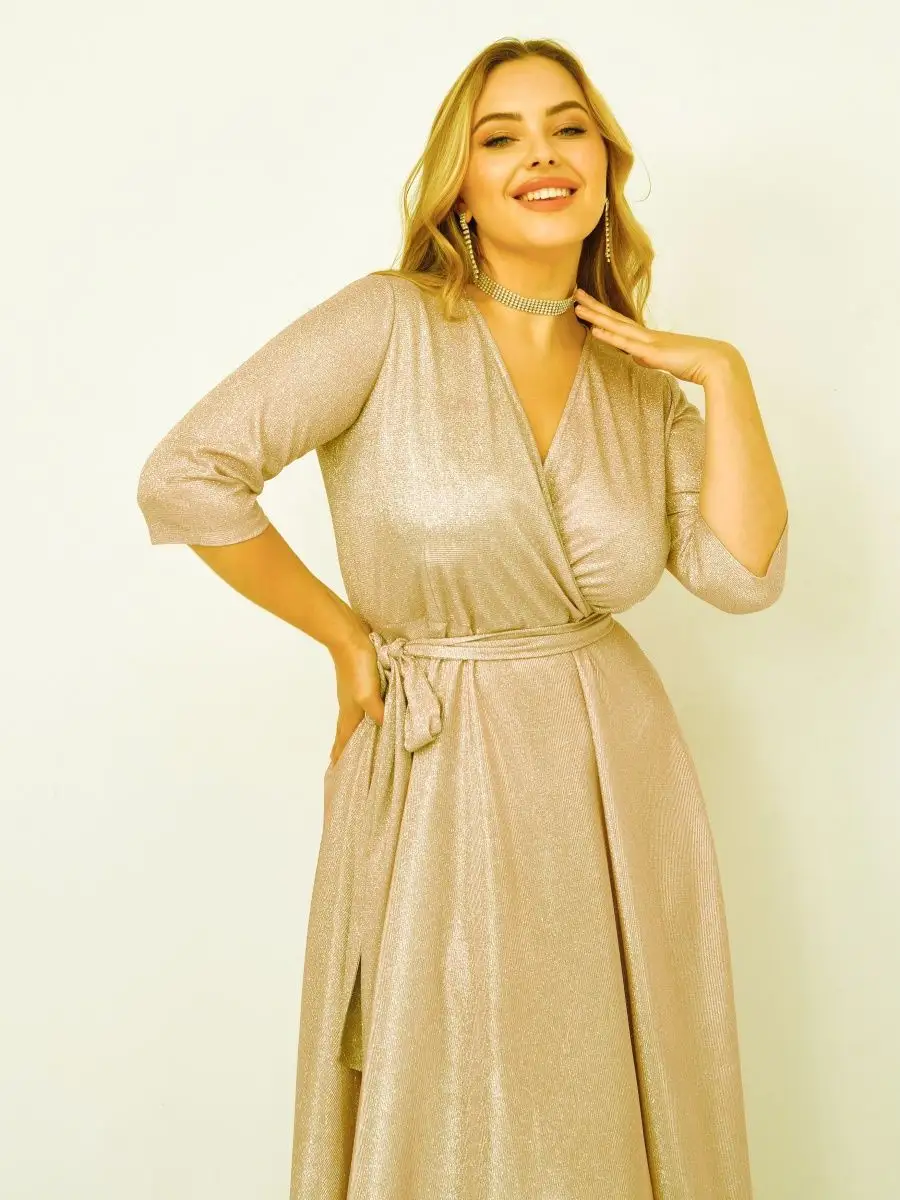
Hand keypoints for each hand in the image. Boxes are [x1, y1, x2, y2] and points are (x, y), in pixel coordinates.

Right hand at [326, 626, 384, 769]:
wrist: (349, 637)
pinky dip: (364, 715)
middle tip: (343, 761)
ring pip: (353, 719)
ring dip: (353, 732)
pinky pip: (362, 705)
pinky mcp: (360, 682)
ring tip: (358, 742)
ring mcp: (354, 694)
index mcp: (350, 713)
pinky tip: (372, 712)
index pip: (343, 741)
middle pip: (345, 732)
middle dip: (344, 747)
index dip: (340, 756)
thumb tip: (388, 729)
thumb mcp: (369, 695)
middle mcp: (349, 706)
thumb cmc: (357, 668)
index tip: (336, 772)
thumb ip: (379, 713)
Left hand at [573, 288, 737, 385]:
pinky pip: (627, 344)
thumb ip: (649, 357)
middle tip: (574, 293)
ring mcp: (648, 342)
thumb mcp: (666, 360)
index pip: (621, 322)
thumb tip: (637, 357)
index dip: (603, 313)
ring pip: (617, 326)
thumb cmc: (695, 362)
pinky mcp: (652, 352)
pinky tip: (595, 330)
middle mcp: (646, 335)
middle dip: (594, 306)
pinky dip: (610, 337)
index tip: (587, 303)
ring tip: (577, 306)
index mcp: (649, 337)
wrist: (716, 362)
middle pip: (615, 318)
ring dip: (596, 316)